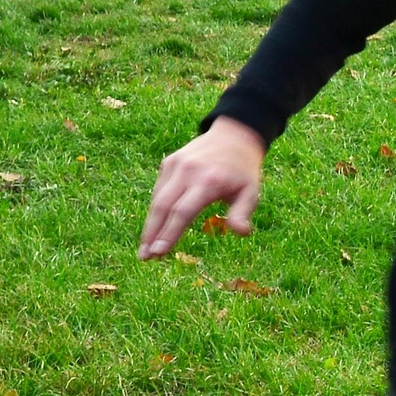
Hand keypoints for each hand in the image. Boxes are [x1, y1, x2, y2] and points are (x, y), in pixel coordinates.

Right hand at [140, 115, 264, 259]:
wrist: (233, 137)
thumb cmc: (243, 171)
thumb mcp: (251, 192)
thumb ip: (243, 213)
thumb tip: (242, 233)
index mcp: (208, 181)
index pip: (183, 211)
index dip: (169, 233)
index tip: (158, 253)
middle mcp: (188, 171)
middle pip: (163, 206)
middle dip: (151, 234)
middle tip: (144, 257)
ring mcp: (176, 165)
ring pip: (157, 199)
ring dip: (150, 225)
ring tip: (146, 249)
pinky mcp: (169, 163)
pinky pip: (159, 190)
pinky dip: (155, 210)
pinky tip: (153, 229)